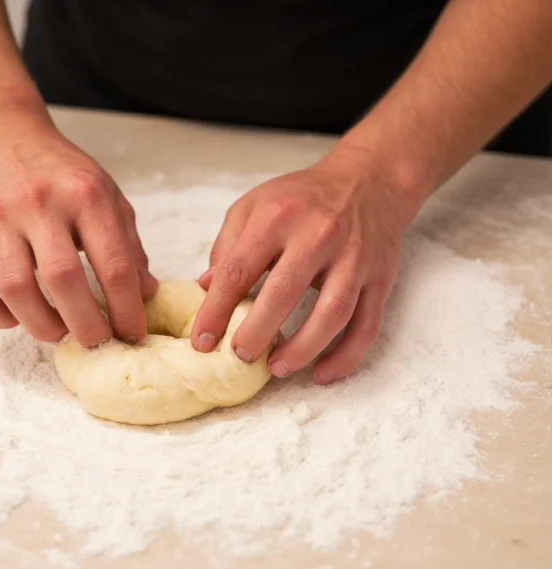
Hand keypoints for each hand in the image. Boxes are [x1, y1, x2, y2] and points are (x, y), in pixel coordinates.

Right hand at [0, 113, 156, 346]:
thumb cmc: (60, 172)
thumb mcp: (106, 194)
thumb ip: (128, 244)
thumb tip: (146, 293)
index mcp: (85, 195)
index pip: (113, 265)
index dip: (128, 309)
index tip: (133, 334)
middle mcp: (39, 205)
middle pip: (64, 280)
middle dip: (88, 326)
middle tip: (99, 344)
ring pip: (16, 291)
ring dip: (43, 326)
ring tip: (61, 333)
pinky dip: (0, 319)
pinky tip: (20, 317)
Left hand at [191, 149, 415, 384]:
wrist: (368, 180)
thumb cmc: (301, 198)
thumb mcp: (254, 206)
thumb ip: (227, 246)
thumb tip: (206, 289)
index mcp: (277, 216)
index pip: (238, 270)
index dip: (216, 311)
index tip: (202, 341)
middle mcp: (318, 234)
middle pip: (284, 292)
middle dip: (257, 332)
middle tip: (239, 356)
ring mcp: (354, 257)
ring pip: (332, 313)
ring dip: (302, 349)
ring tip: (276, 368)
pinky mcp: (380, 277)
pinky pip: (367, 324)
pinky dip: (346, 355)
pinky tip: (323, 374)